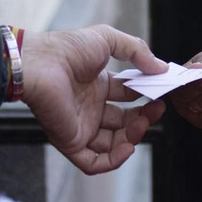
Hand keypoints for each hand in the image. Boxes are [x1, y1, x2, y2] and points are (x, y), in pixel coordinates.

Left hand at [21, 25, 166, 174]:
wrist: (40, 64)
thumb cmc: (67, 49)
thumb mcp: (107, 39)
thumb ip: (136, 50)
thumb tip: (161, 68)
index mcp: (96, 84)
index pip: (127, 96)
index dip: (145, 95)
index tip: (161, 91)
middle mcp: (89, 106)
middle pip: (123, 121)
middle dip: (143, 118)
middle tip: (157, 108)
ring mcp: (80, 125)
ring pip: (112, 144)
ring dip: (133, 138)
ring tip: (142, 123)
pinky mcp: (70, 141)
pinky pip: (93, 162)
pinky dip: (113, 161)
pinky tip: (128, 147)